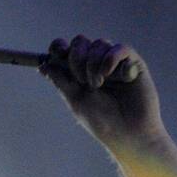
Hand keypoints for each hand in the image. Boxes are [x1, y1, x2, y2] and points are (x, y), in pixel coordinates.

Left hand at [39, 35, 165, 156]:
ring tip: (98, 84)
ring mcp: (114, 63)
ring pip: (99, 44)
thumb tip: (44, 66)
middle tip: (81, 79)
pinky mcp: (132, 63)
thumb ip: (61, 81)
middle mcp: (96, 65)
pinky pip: (119, 48)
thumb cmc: (103, 122)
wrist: (128, 134)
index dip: (59, 46)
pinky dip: (111, 59)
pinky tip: (110, 75)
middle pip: (81, 42)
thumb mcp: (76, 100)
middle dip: (76, 58)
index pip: (66, 50)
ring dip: (93, 64)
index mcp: (80, 74)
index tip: (58, 53)